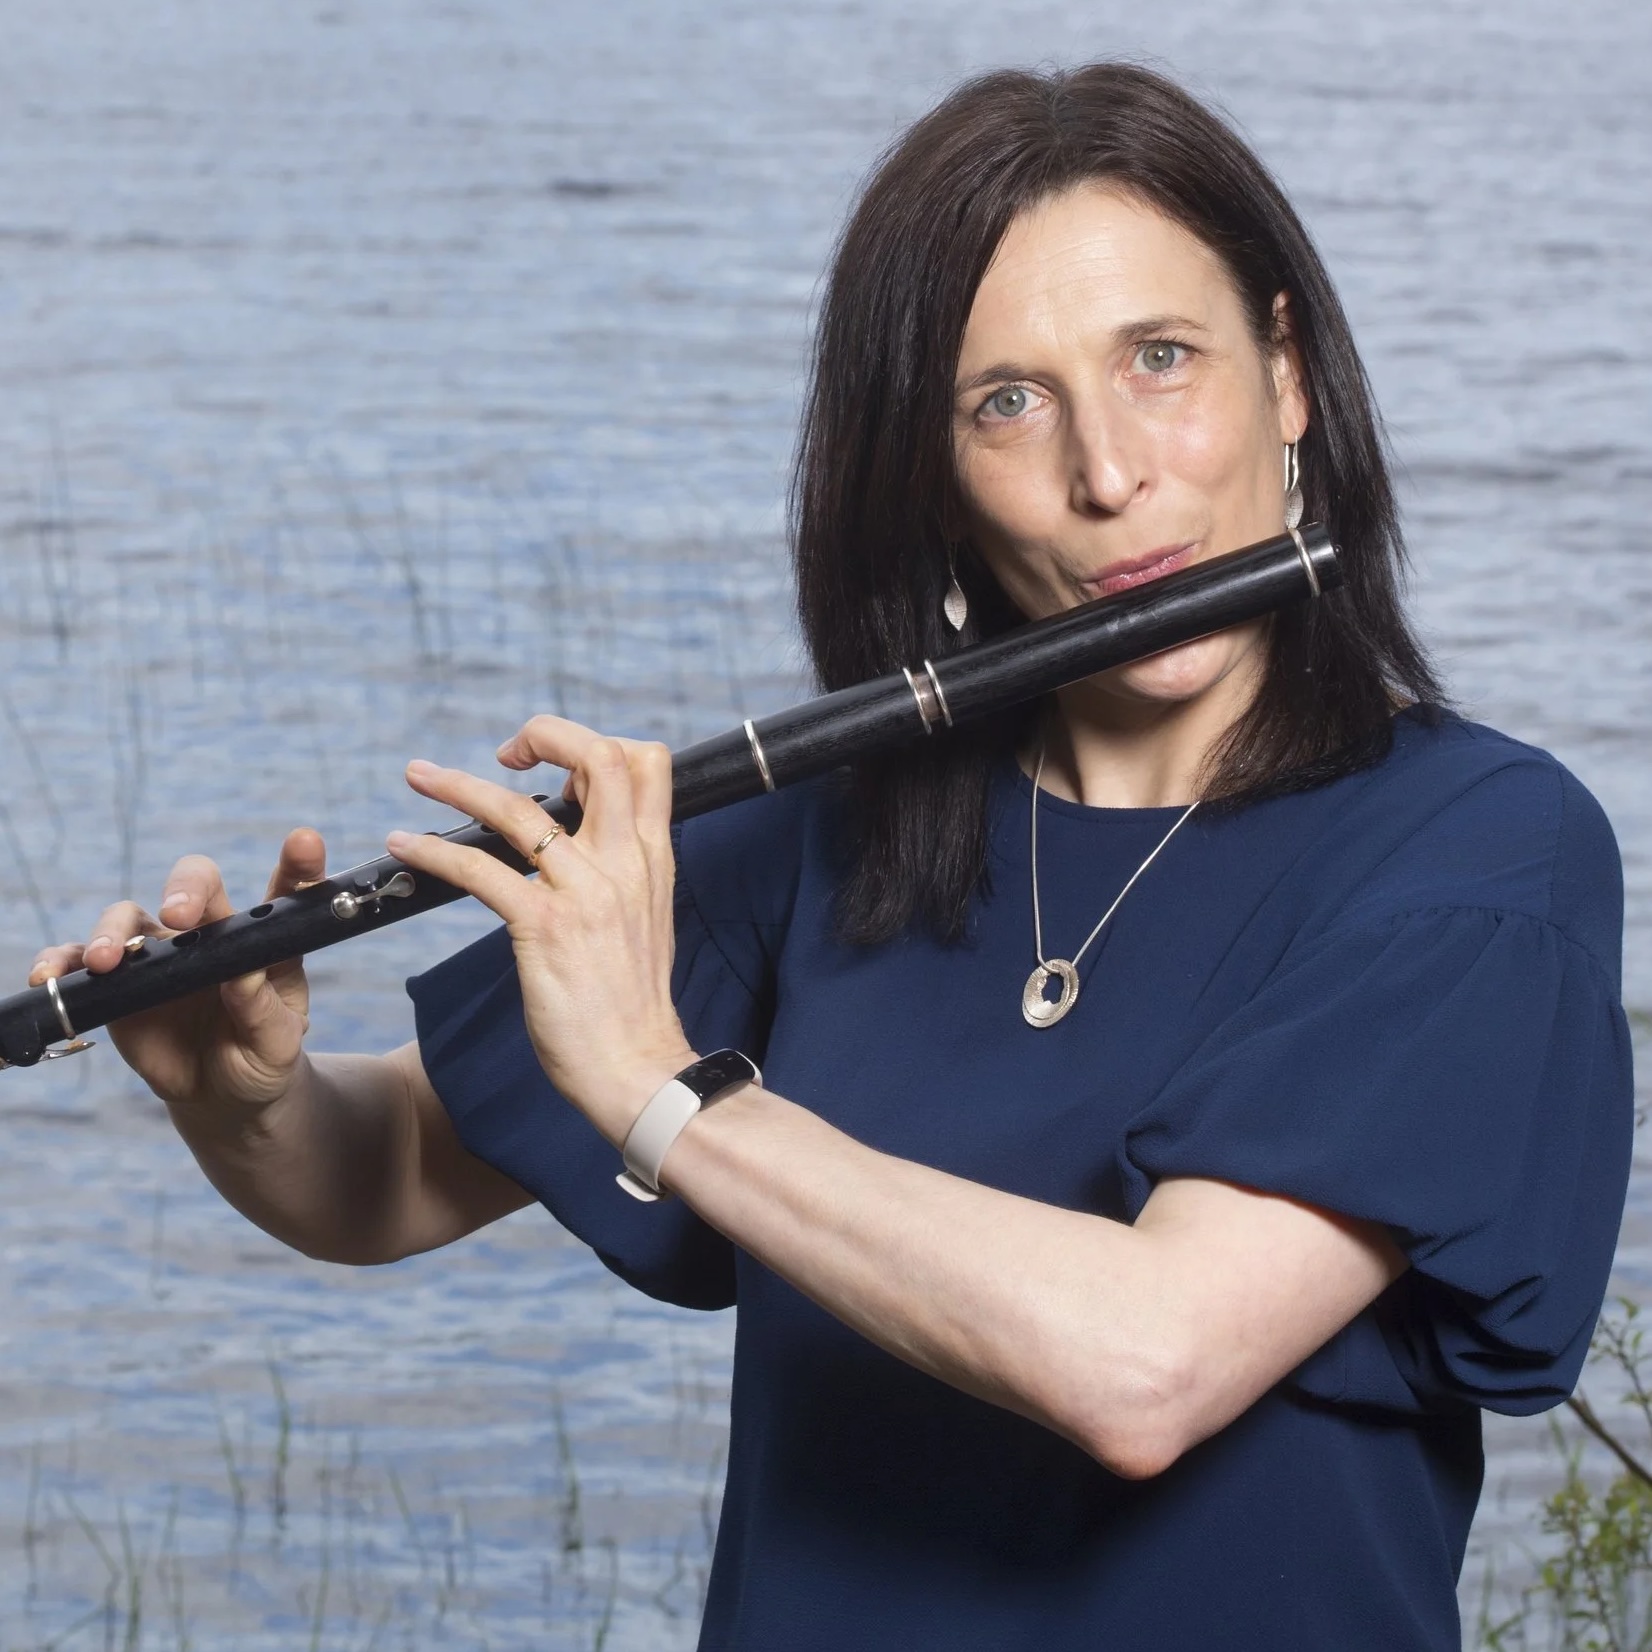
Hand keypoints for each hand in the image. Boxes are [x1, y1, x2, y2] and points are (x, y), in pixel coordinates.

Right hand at [28, 830, 327, 1120]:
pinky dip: (63, 961)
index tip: (305, 840)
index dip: (298, 862)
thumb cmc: (260, 1057)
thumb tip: (242, 976)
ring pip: (130, 917)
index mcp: (263, 940)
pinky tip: (49, 976)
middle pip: (195, 884)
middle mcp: (211, 933)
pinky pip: (83, 960)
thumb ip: (263, 1009)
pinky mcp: (122, 980)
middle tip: (178, 916)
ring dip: (113, 932)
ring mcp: (162, 953)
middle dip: (186, 889)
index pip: (285, 890)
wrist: (222, 1094)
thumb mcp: (276, 1043)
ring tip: (107, 962)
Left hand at [386, 716, 695, 1144]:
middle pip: (598, 756)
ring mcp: (586, 892)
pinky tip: (405, 847)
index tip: (556, 767)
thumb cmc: (633, 1004)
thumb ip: (621, 871)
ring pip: (518, 807)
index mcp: (653, 857)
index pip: (645, 762)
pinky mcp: (545, 927)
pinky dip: (432, 850)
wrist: (639, 1069)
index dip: (596, 747)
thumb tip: (582, 840)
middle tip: (505, 752)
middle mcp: (624, 862)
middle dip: (545, 735)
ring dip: (458, 783)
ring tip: (418, 775)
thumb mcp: (646, 918)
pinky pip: (478, 867)